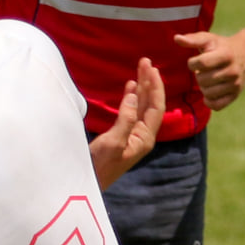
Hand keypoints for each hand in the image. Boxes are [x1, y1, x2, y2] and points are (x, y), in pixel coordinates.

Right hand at [89, 58, 164, 189]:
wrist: (88, 182)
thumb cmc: (100, 166)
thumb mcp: (113, 142)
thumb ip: (125, 119)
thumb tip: (133, 95)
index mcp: (145, 138)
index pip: (156, 107)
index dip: (155, 87)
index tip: (152, 69)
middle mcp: (142, 135)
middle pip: (151, 104)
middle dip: (150, 82)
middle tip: (146, 61)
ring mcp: (132, 134)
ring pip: (141, 106)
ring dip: (142, 87)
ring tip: (141, 68)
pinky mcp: (121, 134)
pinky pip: (131, 111)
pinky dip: (131, 97)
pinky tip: (130, 86)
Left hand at [175, 30, 244, 110]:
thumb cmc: (221, 47)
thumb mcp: (209, 39)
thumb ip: (192, 39)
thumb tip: (176, 38)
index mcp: (226, 55)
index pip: (201, 64)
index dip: (192, 63)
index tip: (195, 61)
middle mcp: (232, 71)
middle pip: (202, 80)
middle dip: (198, 75)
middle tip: (204, 71)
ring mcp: (235, 85)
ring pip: (208, 93)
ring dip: (203, 87)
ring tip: (208, 79)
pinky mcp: (235, 95)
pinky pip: (216, 106)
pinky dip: (209, 101)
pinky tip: (209, 92)